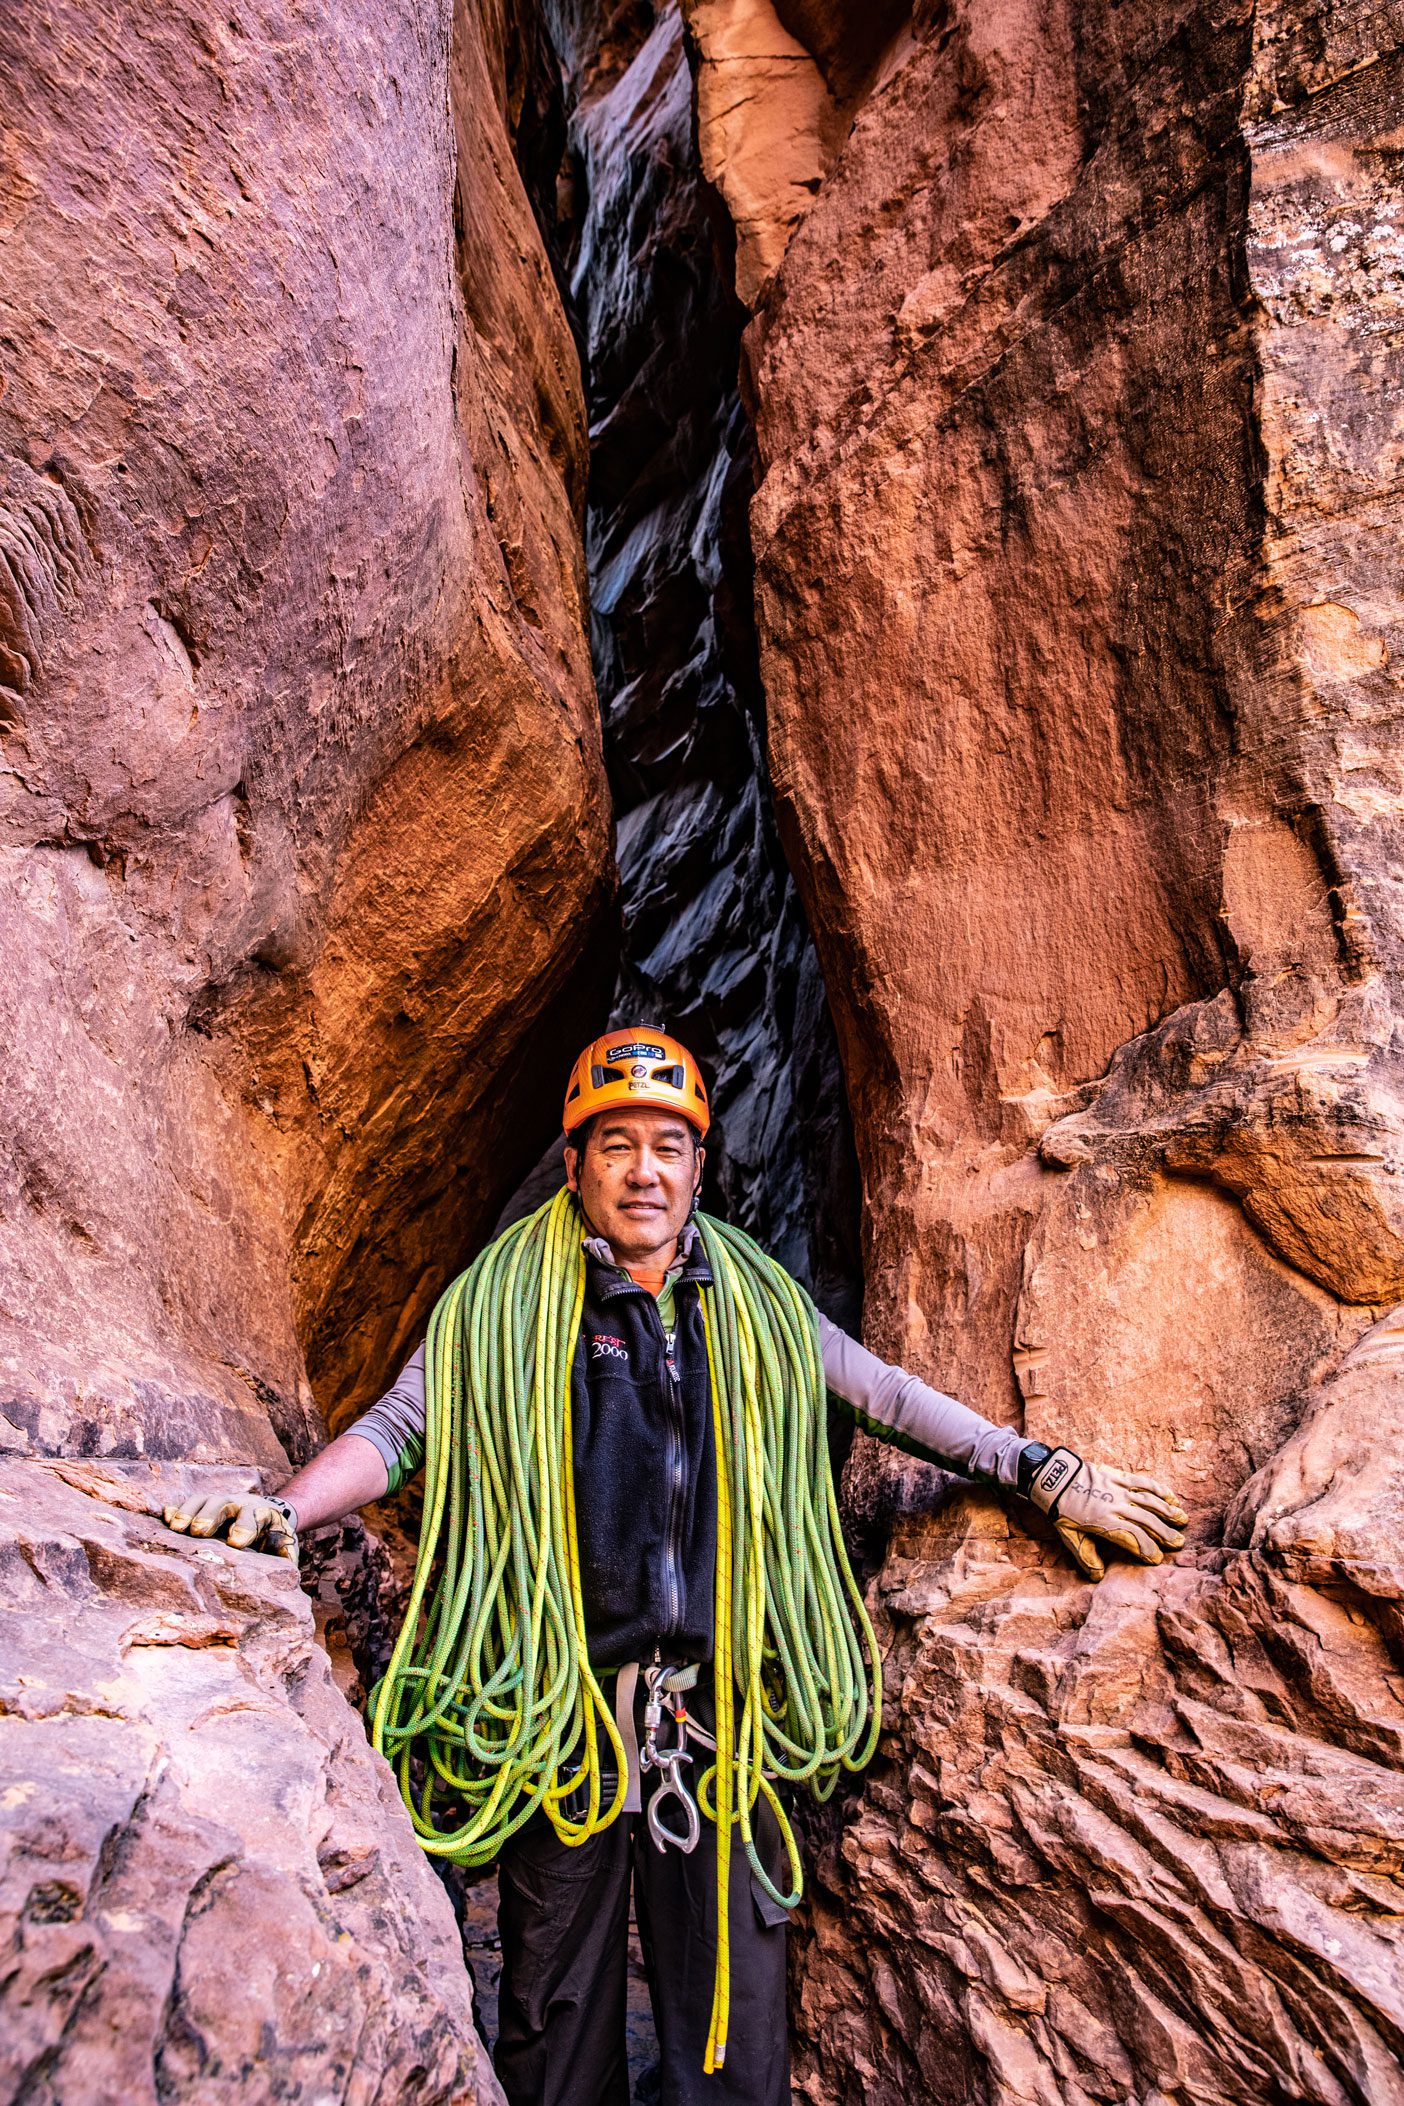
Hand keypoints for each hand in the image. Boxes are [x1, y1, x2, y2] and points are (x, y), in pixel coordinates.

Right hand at [163, 1489, 298, 1561]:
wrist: (267, 1513)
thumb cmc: (272, 1537)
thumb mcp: (284, 1545)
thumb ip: (285, 1558)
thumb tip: (287, 1577)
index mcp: (260, 1514)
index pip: (254, 1517)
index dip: (245, 1528)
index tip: (236, 1543)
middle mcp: (237, 1504)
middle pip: (223, 1504)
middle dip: (211, 1516)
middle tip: (199, 1531)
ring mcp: (217, 1502)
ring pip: (202, 1500)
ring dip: (188, 1512)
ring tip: (175, 1528)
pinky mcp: (201, 1505)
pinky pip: (185, 1503)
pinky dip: (174, 1509)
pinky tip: (163, 1518)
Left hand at [1026, 1447, 1186, 1579]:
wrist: (1053, 1478)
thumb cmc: (1061, 1510)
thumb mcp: (1070, 1537)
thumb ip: (1086, 1557)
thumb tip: (1098, 1576)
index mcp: (1103, 1523)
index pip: (1132, 1538)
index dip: (1146, 1550)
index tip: (1157, 1559)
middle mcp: (1115, 1506)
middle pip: (1146, 1521)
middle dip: (1164, 1533)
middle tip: (1179, 1543)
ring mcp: (1118, 1489)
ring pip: (1149, 1501)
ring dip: (1167, 1511)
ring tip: (1182, 1520)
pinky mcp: (1118, 1476)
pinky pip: (1142, 1482)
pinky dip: (1158, 1489)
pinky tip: (1171, 1496)